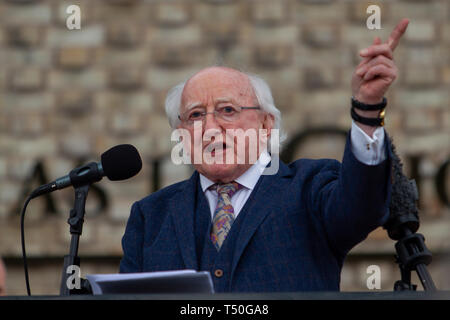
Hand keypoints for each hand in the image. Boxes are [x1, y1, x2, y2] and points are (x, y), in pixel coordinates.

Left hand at [351, 18, 408, 135]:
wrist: (361, 96)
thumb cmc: (360, 82)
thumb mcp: (363, 64)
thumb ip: (371, 53)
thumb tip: (378, 37)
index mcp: (383, 57)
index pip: (393, 42)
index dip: (399, 31)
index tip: (406, 20)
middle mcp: (390, 61)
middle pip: (384, 48)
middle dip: (372, 50)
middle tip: (360, 54)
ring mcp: (392, 68)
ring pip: (380, 59)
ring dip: (367, 66)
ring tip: (361, 74)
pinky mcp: (392, 75)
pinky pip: (380, 67)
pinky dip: (370, 71)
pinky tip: (367, 77)